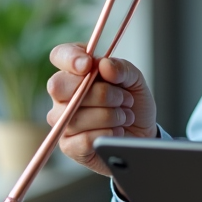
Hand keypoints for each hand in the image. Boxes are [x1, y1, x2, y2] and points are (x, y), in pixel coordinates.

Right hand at [47, 44, 157, 176]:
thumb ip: (122, 69)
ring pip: (75, 116)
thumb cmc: (132, 103)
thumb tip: (104, 65)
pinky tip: (117, 132)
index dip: (70, 58)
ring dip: (109, 115)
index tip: (89, 65)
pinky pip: (82, 139)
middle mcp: (63, 95)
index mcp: (76, 72)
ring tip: (125, 116)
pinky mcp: (69, 146)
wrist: (143, 133)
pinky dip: (106, 134)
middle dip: (100, 93)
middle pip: (60, 87)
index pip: (59, 55)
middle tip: (123, 98)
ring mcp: (63, 121)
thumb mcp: (135, 80)